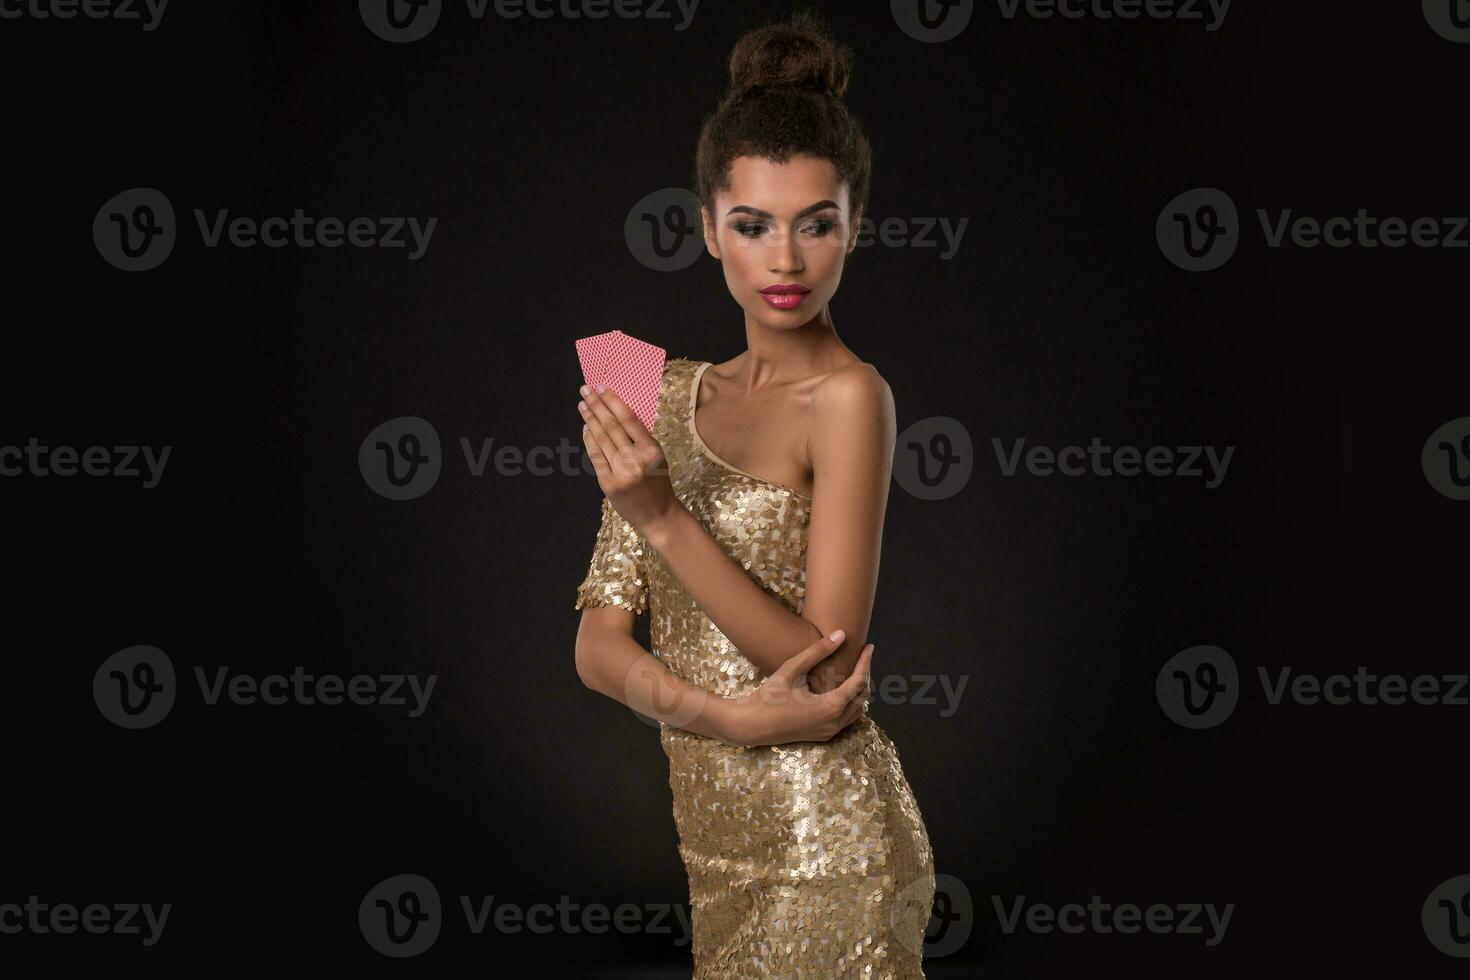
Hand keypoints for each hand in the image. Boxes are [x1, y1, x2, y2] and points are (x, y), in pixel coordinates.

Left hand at [579, 383, 678, 533]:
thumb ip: (640, 439)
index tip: (601, 387)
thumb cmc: (658, 482)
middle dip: (596, 405)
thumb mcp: (657, 457)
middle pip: (611, 426)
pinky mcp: (608, 483)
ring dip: (589, 419)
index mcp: (652, 450)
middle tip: (585, 390)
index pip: (629, 419)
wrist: (657, 515)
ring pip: (601, 439)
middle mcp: (635, 460)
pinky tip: (585, 428)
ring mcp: (620, 472)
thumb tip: (616, 413)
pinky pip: (595, 456)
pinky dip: (589, 440)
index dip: (612, 401)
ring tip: (582, 405)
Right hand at [723, 629, 873, 747]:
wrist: (752, 725)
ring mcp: (829, 732)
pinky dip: (851, 704)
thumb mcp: (792, 669)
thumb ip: (818, 651)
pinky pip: (847, 719)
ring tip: (855, 670)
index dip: (865, 662)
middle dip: (864, 674)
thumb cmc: (769, 696)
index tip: (869, 646)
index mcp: (831, 706)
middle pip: (862, 696)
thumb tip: (841, 634)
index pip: (858, 681)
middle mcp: (835, 722)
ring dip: (859, 691)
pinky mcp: (823, 735)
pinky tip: (843, 691)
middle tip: (862, 656)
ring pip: (857, 710)